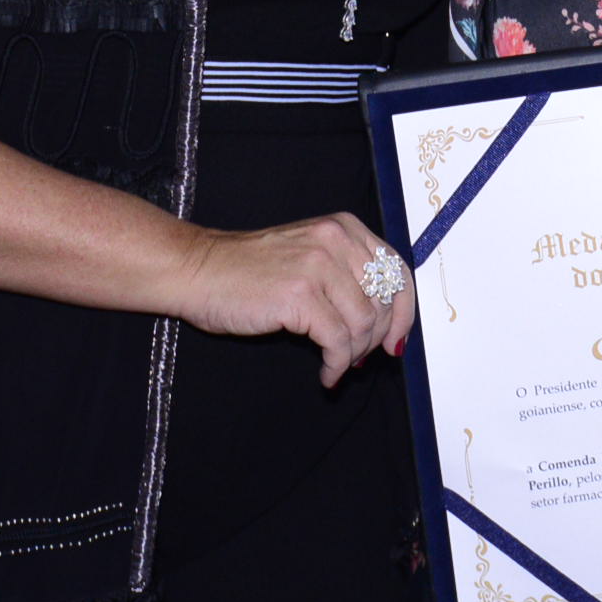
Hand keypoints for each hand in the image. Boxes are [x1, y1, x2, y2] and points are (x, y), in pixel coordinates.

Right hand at [173, 212, 414, 387]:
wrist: (197, 271)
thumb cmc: (248, 271)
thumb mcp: (308, 256)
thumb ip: (346, 276)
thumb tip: (384, 324)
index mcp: (344, 228)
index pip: (396, 270)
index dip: (404, 311)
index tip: (396, 341)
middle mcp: (336, 241)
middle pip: (384, 300)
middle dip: (376, 338)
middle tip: (358, 359)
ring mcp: (319, 266)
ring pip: (364, 324)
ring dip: (354, 354)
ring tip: (337, 364)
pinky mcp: (300, 296)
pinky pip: (338, 341)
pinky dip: (337, 364)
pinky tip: (326, 373)